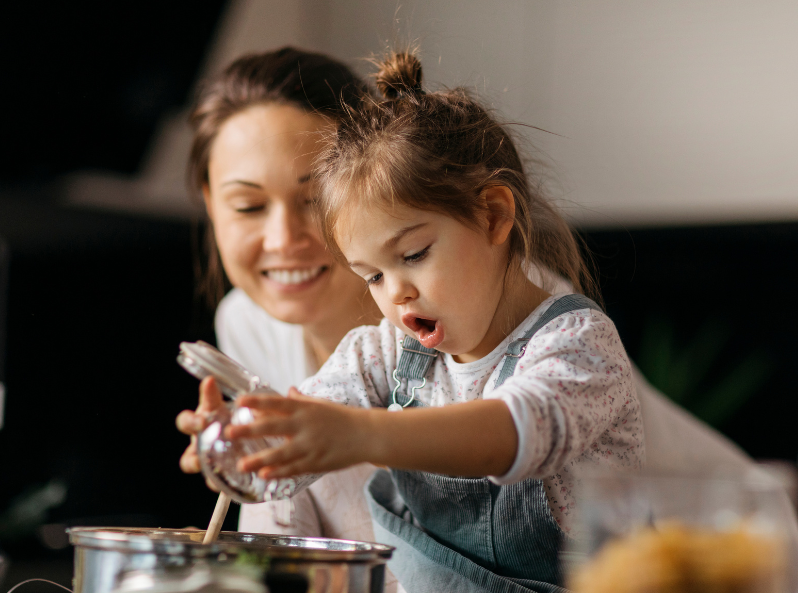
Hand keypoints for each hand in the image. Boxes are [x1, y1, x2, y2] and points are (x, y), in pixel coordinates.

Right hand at [176, 377, 224, 486]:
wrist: (240, 430)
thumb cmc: (223, 415)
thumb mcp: (219, 405)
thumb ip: (213, 396)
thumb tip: (209, 380)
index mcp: (197, 425)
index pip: (184, 422)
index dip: (190, 422)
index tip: (202, 421)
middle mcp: (198, 446)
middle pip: (187, 458)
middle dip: (192, 460)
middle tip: (201, 459)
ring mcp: (208, 462)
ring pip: (205, 477)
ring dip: (207, 477)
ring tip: (216, 479)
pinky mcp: (220, 474)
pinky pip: (217, 484)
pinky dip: (222, 485)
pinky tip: (233, 485)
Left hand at [229, 388, 374, 478]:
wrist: (366, 434)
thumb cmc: (341, 418)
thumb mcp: (320, 405)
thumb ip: (301, 400)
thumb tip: (287, 391)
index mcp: (305, 408)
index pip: (277, 402)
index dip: (258, 401)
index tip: (240, 400)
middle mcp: (305, 425)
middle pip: (273, 427)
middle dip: (249, 430)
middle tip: (228, 432)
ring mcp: (310, 445)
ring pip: (281, 453)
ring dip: (260, 459)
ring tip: (242, 465)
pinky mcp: (316, 462)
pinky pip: (294, 469)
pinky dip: (279, 472)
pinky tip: (264, 476)